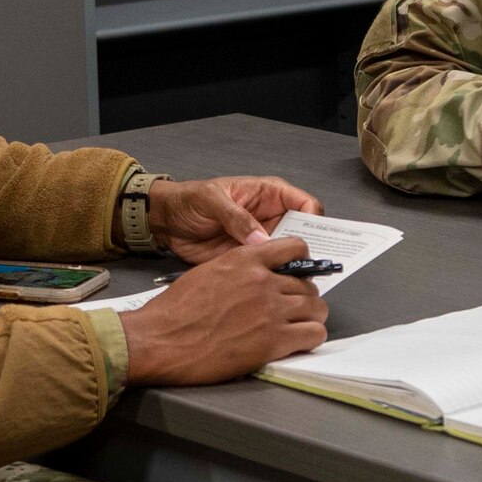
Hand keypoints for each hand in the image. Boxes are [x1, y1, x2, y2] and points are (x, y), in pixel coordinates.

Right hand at [120, 237, 328, 384]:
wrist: (160, 340)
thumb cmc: (174, 311)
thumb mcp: (207, 273)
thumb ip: (238, 270)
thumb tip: (256, 277)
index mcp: (245, 260)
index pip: (294, 248)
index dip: (302, 262)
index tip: (300, 274)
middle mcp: (263, 281)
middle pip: (308, 283)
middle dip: (304, 296)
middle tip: (293, 308)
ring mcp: (271, 311)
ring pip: (317, 308)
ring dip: (310, 317)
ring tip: (297, 326)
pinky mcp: (273, 341)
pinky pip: (314, 334)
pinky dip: (309, 338)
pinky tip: (296, 342)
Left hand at [147, 176, 323, 264]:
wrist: (167, 222)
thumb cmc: (189, 200)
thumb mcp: (212, 200)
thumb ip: (236, 217)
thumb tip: (259, 237)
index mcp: (269, 195)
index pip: (306, 205)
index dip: (314, 221)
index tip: (310, 239)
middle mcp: (271, 218)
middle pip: (304, 233)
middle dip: (308, 249)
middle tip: (308, 265)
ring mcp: (262, 241)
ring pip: (290, 256)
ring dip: (293, 267)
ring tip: (293, 280)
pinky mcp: (251, 260)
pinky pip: (270, 271)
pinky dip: (275, 280)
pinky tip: (274, 287)